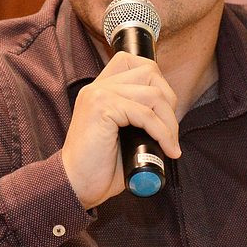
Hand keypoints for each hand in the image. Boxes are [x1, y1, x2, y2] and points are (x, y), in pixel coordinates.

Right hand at [61, 51, 180, 209]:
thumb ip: (137, 114)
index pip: (133, 61)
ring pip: (152, 94)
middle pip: (149, 72)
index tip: (164, 110)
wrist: (76, 185)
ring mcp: (99, 95)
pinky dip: (163, 133)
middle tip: (170, 129)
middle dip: (169, 101)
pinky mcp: (102, 108)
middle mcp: (97, 86)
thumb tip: (169, 112)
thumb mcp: (121, 133)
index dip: (156, 80)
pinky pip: (146, 114)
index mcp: (100, 89)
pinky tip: (167, 149)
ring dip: (169, 121)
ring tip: (170, 144)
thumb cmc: (99, 166)